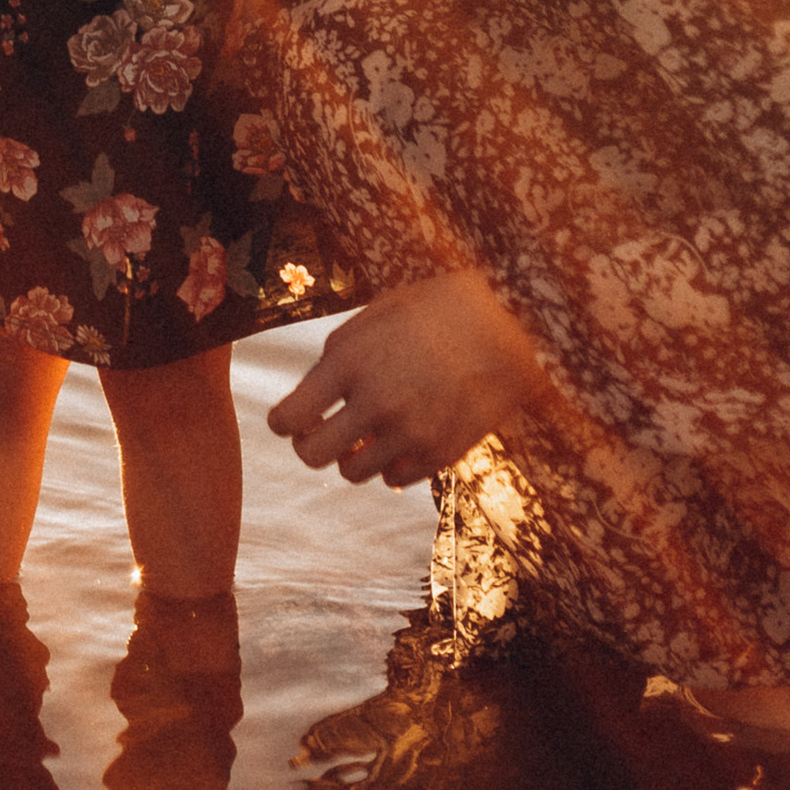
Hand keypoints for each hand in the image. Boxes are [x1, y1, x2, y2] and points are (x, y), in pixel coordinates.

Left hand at [268, 271, 538, 486]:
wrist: (507, 323)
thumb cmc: (434, 311)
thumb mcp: (373, 319)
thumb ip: (336, 360)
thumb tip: (308, 400)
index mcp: (350, 361)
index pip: (288, 418)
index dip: (282, 422)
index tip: (289, 419)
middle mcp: (375, 402)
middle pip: (312, 456)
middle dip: (309, 445)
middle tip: (321, 431)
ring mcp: (409, 433)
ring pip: (352, 472)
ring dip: (352, 454)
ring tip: (368, 431)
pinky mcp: (440, 453)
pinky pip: (394, 478)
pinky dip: (390, 462)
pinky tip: (401, 436)